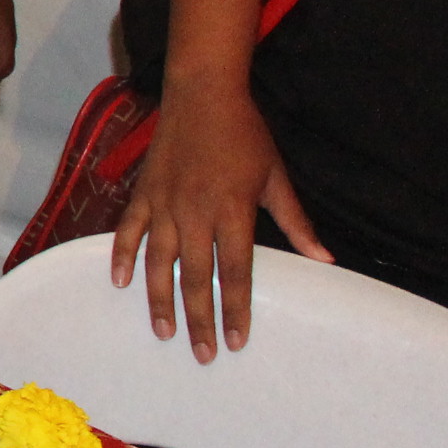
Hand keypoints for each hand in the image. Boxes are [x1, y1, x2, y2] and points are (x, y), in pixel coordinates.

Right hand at [111, 75, 328, 360]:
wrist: (203, 93)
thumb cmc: (245, 135)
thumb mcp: (276, 177)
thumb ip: (296, 222)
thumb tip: (325, 259)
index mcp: (232, 211)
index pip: (235, 272)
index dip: (236, 310)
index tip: (236, 341)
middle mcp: (195, 212)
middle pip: (196, 278)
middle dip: (200, 320)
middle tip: (202, 354)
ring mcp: (164, 203)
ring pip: (159, 262)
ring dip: (160, 300)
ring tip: (164, 332)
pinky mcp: (144, 193)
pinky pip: (129, 231)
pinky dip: (123, 256)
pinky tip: (121, 282)